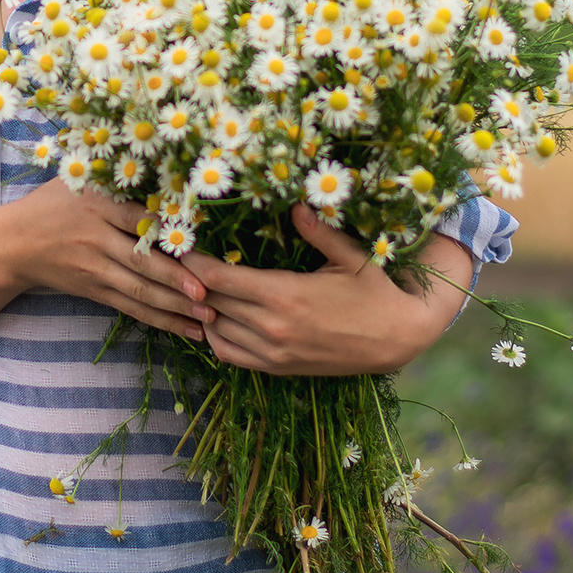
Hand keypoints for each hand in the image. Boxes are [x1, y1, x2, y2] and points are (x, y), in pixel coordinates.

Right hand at [3, 179, 210, 341]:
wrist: (13, 244)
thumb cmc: (53, 204)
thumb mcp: (79, 181)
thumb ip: (116, 179)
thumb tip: (167, 172)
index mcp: (95, 205)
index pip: (135, 218)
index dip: (164, 232)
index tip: (196, 243)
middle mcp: (96, 239)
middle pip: (141, 262)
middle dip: (177, 281)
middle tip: (209, 294)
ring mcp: (95, 270)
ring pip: (140, 291)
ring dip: (176, 307)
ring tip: (208, 317)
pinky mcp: (95, 291)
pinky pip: (132, 308)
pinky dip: (161, 319)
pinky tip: (187, 328)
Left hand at [177, 204, 474, 375]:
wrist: (397, 339)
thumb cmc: (375, 291)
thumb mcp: (351, 256)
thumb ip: (318, 230)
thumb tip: (295, 204)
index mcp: (284, 295)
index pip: (217, 278)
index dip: (192, 262)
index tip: (179, 244)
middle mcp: (272, 327)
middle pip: (209, 302)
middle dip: (189, 281)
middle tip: (174, 260)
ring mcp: (273, 352)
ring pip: (214, 330)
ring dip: (200, 308)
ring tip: (192, 285)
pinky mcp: (278, 368)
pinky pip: (229, 355)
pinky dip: (214, 336)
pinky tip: (214, 317)